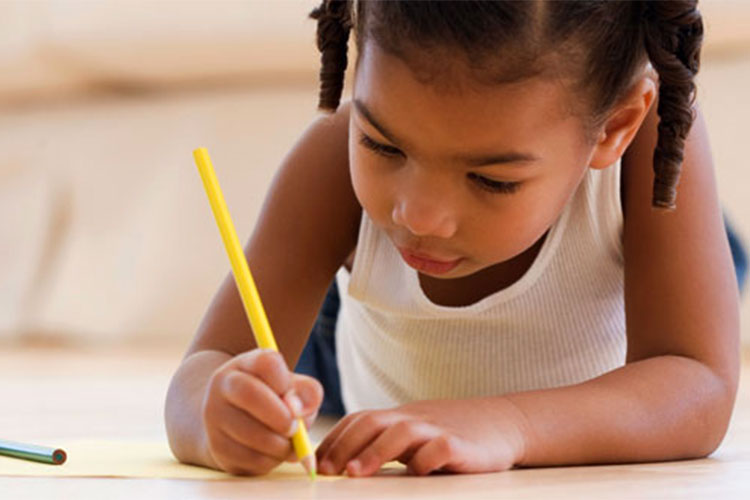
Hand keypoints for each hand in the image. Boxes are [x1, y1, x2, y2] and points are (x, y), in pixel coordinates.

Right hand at [201, 349, 322, 474]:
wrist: (233, 423)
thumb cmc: (274, 401)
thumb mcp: (293, 388)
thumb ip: (307, 392)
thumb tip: (298, 410)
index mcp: (245, 363)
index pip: (267, 363)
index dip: (286, 382)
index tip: (291, 396)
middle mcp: (223, 384)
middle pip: (251, 394)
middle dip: (281, 417)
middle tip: (294, 428)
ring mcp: (215, 416)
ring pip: (251, 433)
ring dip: (280, 444)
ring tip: (288, 442)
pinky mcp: (217, 446)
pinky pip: (250, 458)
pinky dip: (270, 460)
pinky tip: (273, 453)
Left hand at [315, 397, 526, 476]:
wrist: (502, 421)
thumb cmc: (451, 433)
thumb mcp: (414, 435)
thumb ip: (385, 444)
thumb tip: (343, 464)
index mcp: (399, 418)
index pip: (359, 419)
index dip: (334, 439)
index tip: (314, 461)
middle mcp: (414, 420)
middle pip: (373, 422)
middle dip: (344, 444)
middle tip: (325, 470)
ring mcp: (437, 430)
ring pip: (401, 432)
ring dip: (374, 451)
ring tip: (354, 472)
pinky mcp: (462, 444)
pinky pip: (442, 446)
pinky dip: (426, 457)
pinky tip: (416, 471)